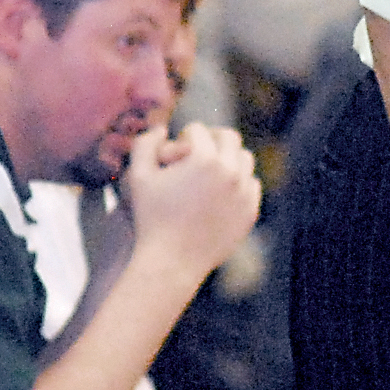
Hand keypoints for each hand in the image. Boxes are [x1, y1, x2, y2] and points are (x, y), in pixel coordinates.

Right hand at [123, 124, 261, 283]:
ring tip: (211, 168)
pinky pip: (251, 184)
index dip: (184, 136)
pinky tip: (221, 190)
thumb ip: (144, 144)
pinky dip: (238, 182)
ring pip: (244, 160)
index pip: (199, 130)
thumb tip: (162, 128)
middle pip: (229, 138)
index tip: (178, 148)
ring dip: (228, 159)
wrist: (172, 261)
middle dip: (213, 140)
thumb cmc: (150, 217)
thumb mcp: (138, 177)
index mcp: (205, 159)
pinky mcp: (251, 210)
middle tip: (199, 150)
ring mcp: (244, 191)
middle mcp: (231, 171)